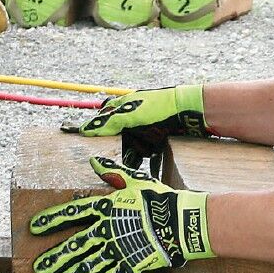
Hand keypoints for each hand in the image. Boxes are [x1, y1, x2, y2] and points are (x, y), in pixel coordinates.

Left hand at [30, 156, 213, 272]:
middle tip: (38, 268)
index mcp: (109, 207)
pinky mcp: (131, 264)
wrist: (185, 221)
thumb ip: (114, 173)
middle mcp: (110, 230)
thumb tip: (93, 161)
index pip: (76, 212)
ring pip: (89, 265)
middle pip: (77, 245)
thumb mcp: (138, 181)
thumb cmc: (162, 199)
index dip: (54, 219)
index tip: (35, 227)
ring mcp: (119, 249)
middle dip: (56, 257)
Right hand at [68, 85, 209, 169]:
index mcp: (125, 106)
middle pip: (114, 136)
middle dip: (109, 147)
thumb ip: (110, 121)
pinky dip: (138, 159)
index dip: (93, 130)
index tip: (82, 144)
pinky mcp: (155, 141)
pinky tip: (135, 166)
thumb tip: (86, 130)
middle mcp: (132, 118)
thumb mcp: (133, 112)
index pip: (102, 119)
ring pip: (126, 146)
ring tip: (117, 165)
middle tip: (99, 160)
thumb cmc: (161, 107)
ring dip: (124, 155)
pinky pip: (141, 153)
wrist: (191, 112)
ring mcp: (144, 130)